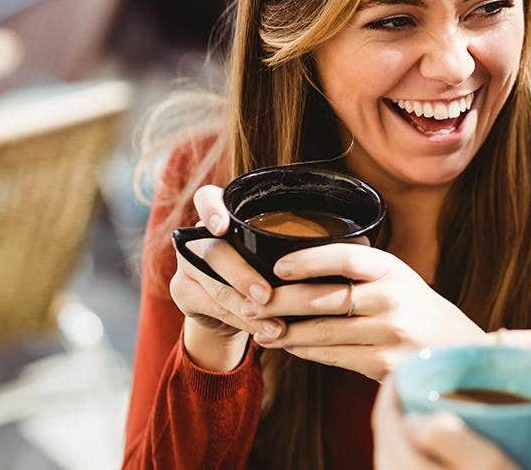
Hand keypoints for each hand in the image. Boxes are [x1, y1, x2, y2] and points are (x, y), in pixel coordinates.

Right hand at [169, 185, 282, 370]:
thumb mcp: (278, 251)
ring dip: (248, 309)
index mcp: (222, 215)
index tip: (222, 227)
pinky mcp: (183, 292)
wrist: (233, 306)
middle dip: (242, 276)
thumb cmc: (268, 269)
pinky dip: (243, 323)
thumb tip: (346, 250)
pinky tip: (264, 331)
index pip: (206, 198)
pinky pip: (214, 308)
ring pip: (215, 285)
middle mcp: (200, 235)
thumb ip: (292, 245)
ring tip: (277, 326)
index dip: (211, 209)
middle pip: (214, 251)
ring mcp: (188, 264)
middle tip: (266, 296)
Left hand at [243, 243, 484, 379]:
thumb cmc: (416, 310)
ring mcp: (390, 333)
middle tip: (252, 303)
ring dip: (286, 331)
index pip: (345, 257)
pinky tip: (291, 347)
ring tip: (262, 330)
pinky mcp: (385, 364)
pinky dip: (308, 351)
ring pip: (324, 331)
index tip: (276, 266)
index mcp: (393, 269)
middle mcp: (393, 298)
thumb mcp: (397, 279)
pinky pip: (334, 356)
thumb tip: (293, 272)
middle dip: (281, 302)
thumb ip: (359, 273)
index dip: (308, 260)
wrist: (458, 349)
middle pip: (325, 298)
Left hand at [372, 377, 516, 468]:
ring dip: (415, 423)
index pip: (384, 413)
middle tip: (433, 378)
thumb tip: (416, 417)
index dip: (397, 380)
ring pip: (398, 448)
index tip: (416, 359)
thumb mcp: (489, 468)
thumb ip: (454, 440)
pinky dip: (423, 447)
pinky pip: (408, 465)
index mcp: (403, 467)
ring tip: (445, 407)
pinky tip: (451, 444)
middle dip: (406, 398)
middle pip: (388, 429)